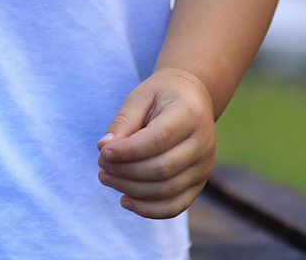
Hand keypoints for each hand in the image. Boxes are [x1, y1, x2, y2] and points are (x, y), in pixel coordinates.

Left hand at [97, 69, 216, 218]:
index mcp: (189, 114)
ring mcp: (204, 166)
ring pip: (167, 190)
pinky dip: (149, 209)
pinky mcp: (199, 183)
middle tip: (101, 167)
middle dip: (126, 172)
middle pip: (162, 169)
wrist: (192, 98)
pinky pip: (175, 206)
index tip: (103, 153)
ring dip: (132, 190)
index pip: (158, 140)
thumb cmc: (161, 95)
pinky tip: (126, 200)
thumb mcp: (140, 97)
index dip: (128, 151)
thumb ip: (123, 122)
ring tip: (107, 178)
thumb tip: (104, 149)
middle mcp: (203, 143)